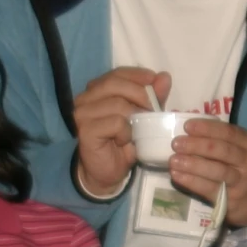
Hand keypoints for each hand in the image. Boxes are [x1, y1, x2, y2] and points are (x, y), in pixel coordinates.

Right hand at [73, 66, 168, 198]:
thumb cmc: (124, 143)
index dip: (137, 75)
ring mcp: (82, 114)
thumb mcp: (144, 116)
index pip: (117, 74)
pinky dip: (126, 131)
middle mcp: (85, 98)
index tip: (154, 80)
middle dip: (140, 94)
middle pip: (114, 84)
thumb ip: (153, 97)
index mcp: (96, 90)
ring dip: (135, 116)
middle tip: (154, 109)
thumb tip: (164, 77)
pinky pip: (115, 123)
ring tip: (139, 130)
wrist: (107, 172)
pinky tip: (125, 141)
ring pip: (117, 103)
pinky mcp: (86, 131)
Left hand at [168, 117, 246, 227]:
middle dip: (197, 146)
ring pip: (217, 171)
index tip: (187, 126)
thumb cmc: (234, 166)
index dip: (207, 128)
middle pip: (222, 151)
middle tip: (176, 144)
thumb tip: (185, 133)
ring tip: (173, 161)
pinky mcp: (231, 198)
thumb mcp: (234, 149)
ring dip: (193, 165)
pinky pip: (210, 189)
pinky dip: (192, 182)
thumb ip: (215, 139)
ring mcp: (241, 181)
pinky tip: (177, 176)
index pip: (228, 132)